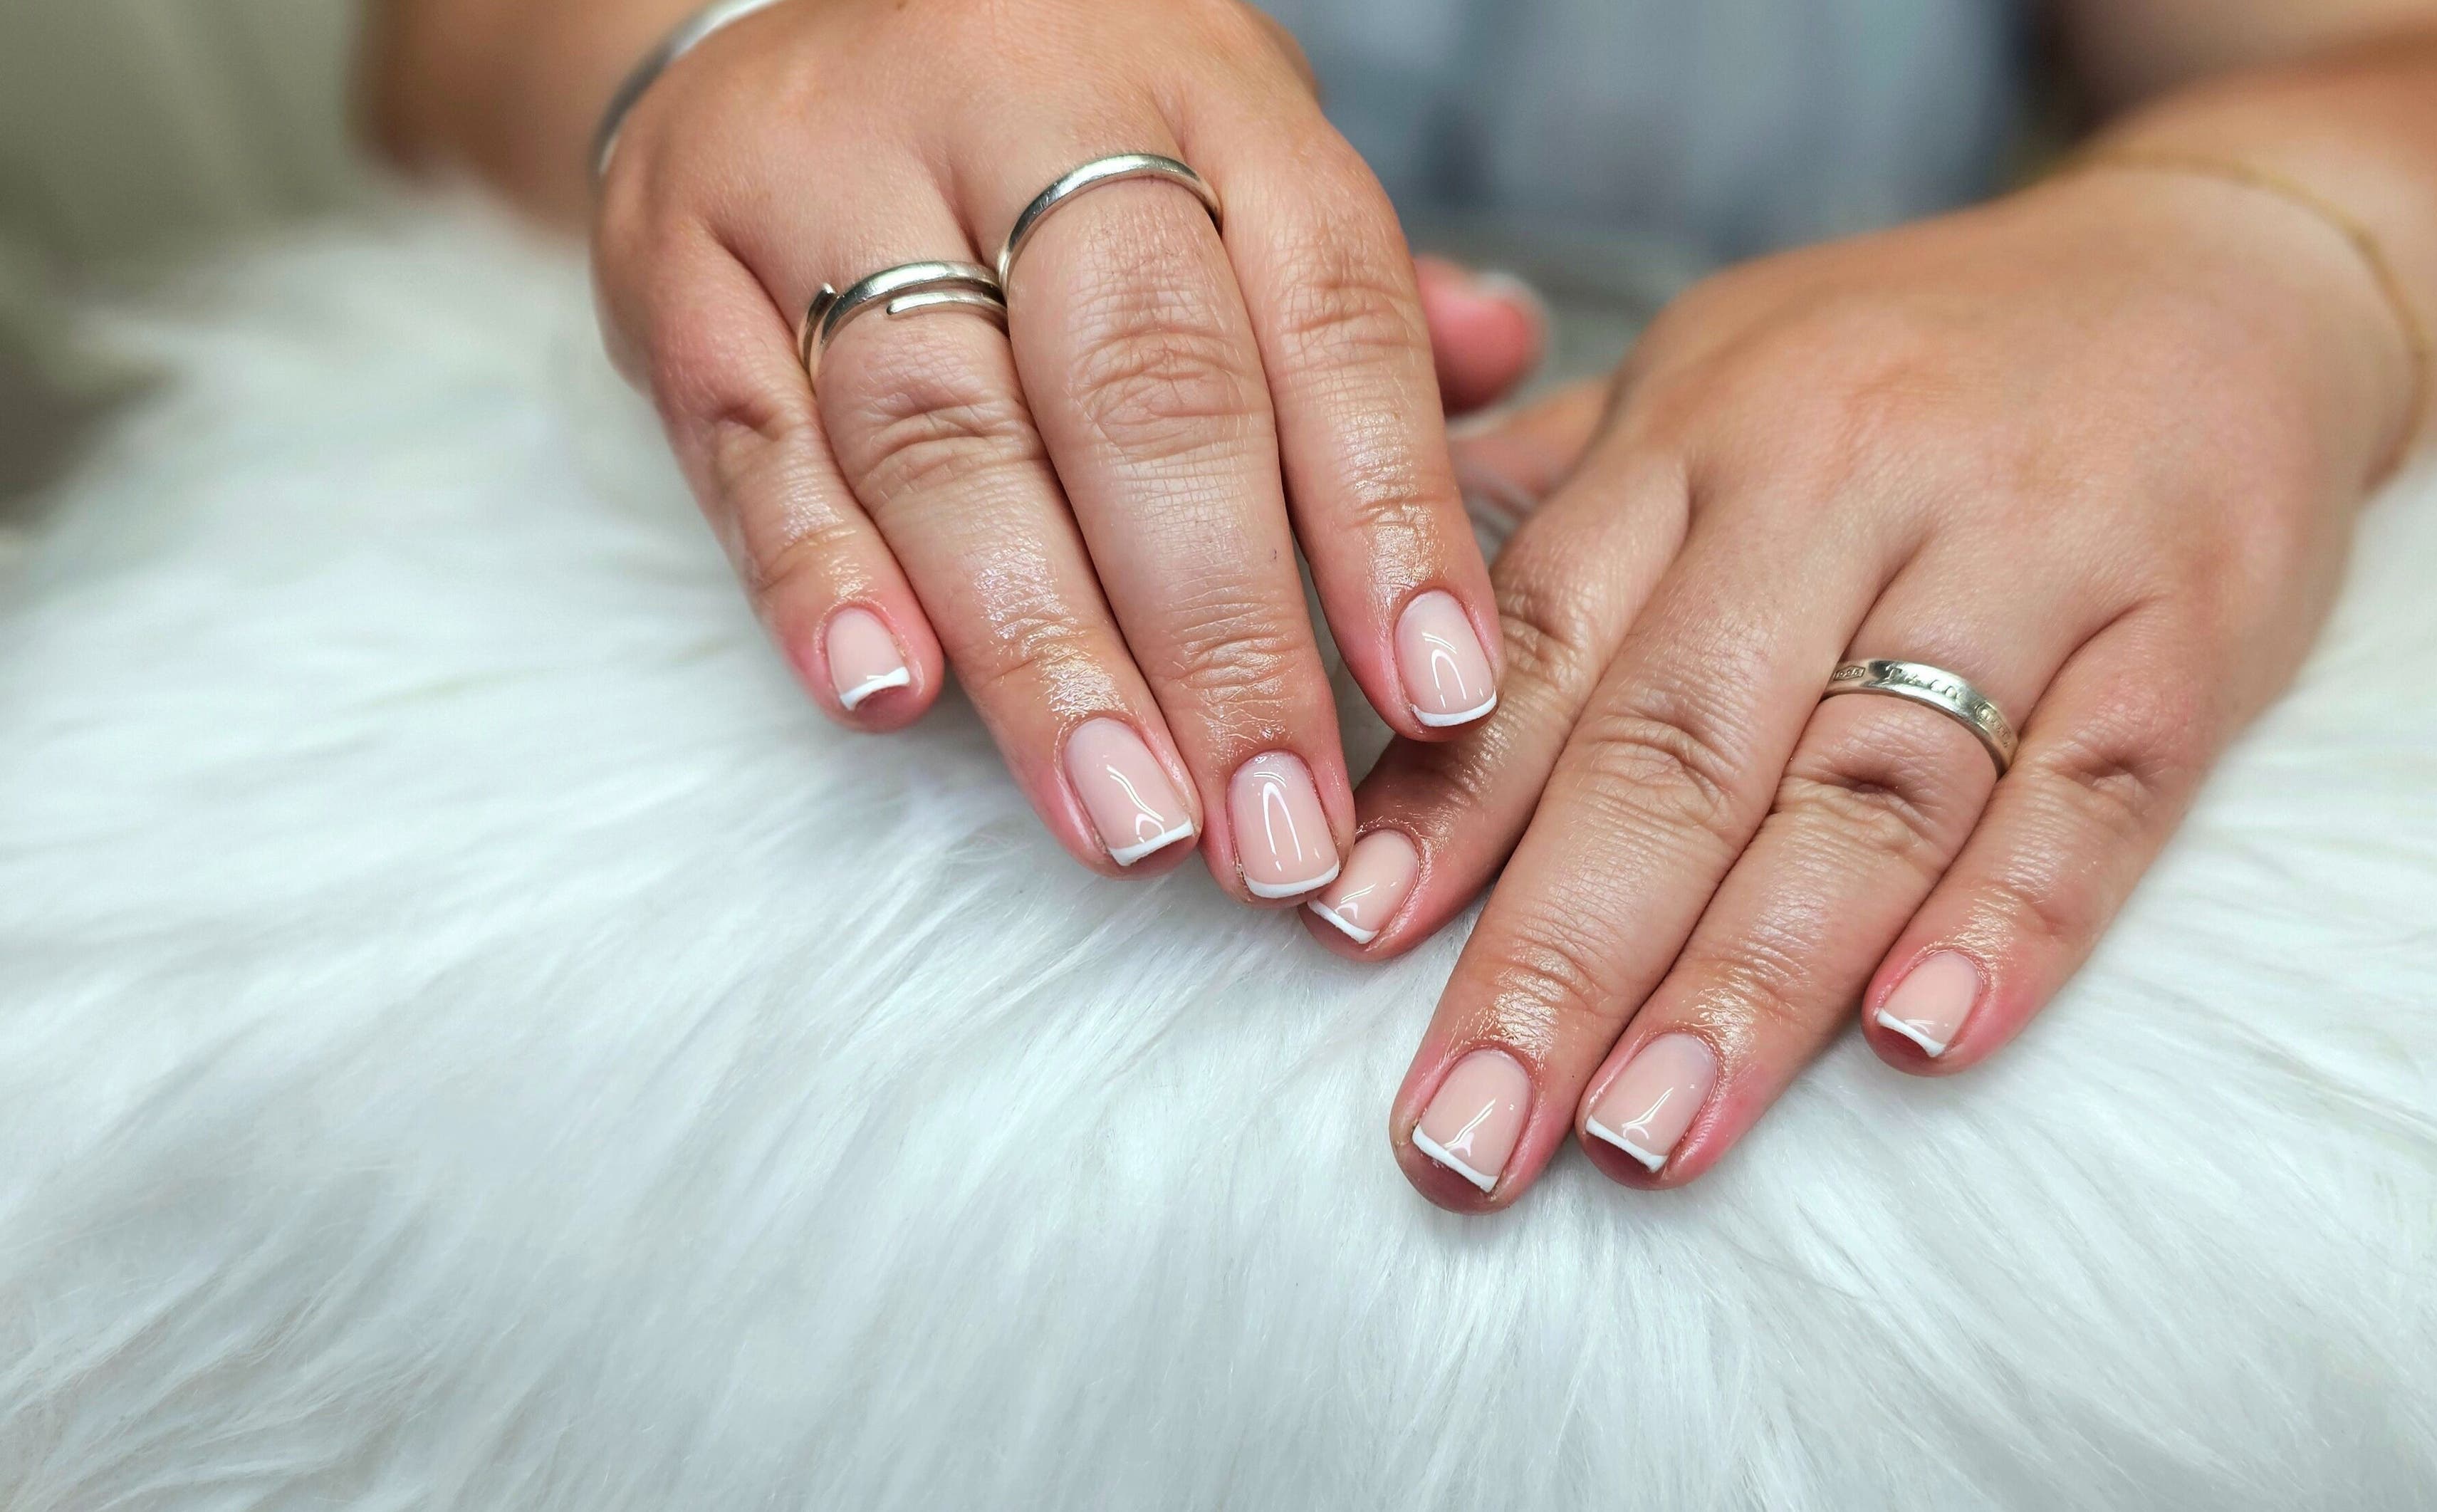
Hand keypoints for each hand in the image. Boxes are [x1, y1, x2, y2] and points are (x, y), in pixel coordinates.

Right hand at [592, 0, 1533, 902]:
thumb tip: (1513, 360)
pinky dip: (818, 573)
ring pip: (946, 428)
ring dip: (1043, 649)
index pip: (1324, 308)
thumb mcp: (1228, 151)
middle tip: (1276, 829)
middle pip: (1140, 385)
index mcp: (1202, 90)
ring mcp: (829, 174)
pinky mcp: (677, 258)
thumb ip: (1356, 291)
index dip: (1389, 514)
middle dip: (1222, 631)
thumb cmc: (1056, 134)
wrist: (785, 0)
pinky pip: (749, 430)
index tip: (1438, 702)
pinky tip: (889, 699)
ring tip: (1128, 822)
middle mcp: (1019, 106)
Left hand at [1312, 168, 2416, 1207]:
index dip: (1443, 799)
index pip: (1546, 636)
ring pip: (1870, 785)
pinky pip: (2098, 787)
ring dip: (1750, 977)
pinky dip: (2011, 918)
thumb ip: (1551, 509)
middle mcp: (1845, 479)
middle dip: (1559, 954)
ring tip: (1643, 1138)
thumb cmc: (1916, 365)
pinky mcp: (2194, 622)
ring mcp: (2029, 549)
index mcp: (1702, 432)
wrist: (2221, 266)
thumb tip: (1347, 640)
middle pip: (1681, 742)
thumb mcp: (1713, 376)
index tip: (1340, 942)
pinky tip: (1918, 1041)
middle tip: (1466, 1135)